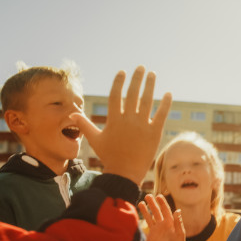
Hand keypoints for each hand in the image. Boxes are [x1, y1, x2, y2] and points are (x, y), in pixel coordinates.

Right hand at [72, 66, 171, 184]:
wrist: (124, 173)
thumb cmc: (109, 156)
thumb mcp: (95, 139)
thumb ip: (84, 124)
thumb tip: (72, 113)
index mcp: (114, 119)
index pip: (116, 94)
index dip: (119, 82)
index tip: (122, 72)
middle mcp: (128, 120)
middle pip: (133, 93)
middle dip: (137, 78)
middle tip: (141, 67)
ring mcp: (142, 125)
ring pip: (147, 100)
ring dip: (150, 85)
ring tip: (152, 74)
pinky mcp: (154, 133)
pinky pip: (161, 114)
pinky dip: (165, 103)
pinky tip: (168, 94)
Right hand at [138, 194, 185, 240]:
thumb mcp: (180, 233)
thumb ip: (178, 222)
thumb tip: (178, 210)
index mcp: (169, 221)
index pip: (165, 210)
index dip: (162, 203)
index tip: (158, 196)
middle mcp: (162, 223)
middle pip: (156, 211)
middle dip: (152, 204)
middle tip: (148, 195)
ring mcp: (155, 229)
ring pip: (149, 217)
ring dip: (145, 210)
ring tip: (141, 203)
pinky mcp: (150, 235)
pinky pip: (145, 227)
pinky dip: (141, 223)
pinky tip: (136, 217)